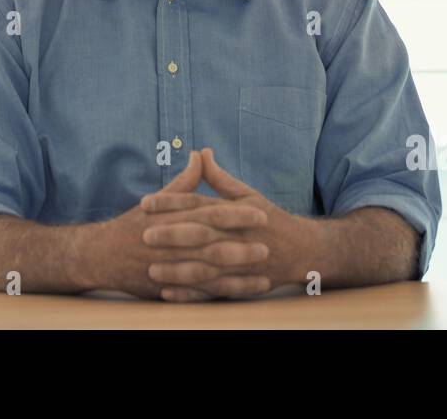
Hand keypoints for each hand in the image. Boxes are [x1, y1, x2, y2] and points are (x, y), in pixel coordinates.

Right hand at [87, 150, 271, 300]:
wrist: (101, 255)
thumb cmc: (133, 225)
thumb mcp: (158, 200)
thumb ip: (184, 182)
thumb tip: (200, 154)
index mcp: (173, 218)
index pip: (209, 214)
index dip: (236, 215)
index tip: (260, 213)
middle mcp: (172, 243)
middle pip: (211, 245)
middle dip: (240, 247)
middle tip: (268, 246)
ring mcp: (170, 268)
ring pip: (208, 272)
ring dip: (236, 274)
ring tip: (264, 273)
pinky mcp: (168, 288)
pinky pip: (199, 294)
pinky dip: (221, 294)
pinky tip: (243, 291)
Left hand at [140, 147, 312, 301]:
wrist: (303, 250)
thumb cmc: (270, 219)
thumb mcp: (247, 194)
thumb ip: (220, 178)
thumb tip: (200, 152)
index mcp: (234, 211)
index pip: (199, 203)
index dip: (171, 202)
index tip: (145, 202)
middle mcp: (237, 235)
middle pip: (202, 234)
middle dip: (173, 235)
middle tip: (144, 235)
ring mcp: (241, 262)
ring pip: (206, 267)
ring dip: (178, 270)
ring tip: (151, 270)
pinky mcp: (242, 284)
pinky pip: (214, 291)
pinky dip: (192, 294)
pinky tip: (169, 294)